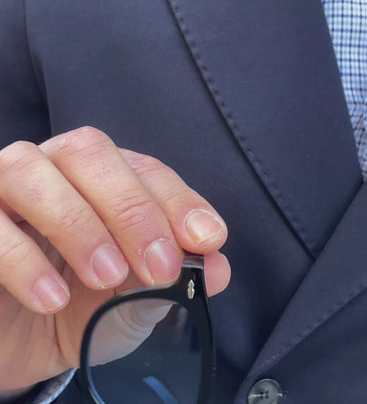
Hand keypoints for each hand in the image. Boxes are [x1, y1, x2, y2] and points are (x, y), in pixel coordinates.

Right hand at [0, 127, 229, 390]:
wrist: (19, 344)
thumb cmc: (80, 310)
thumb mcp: (130, 302)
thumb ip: (170, 283)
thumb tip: (216, 267)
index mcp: (99, 178)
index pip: (142, 168)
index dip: (176, 199)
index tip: (207, 239)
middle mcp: (51, 167)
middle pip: (87, 151)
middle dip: (130, 206)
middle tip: (159, 266)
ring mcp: (3, 188)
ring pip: (29, 169)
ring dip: (77, 222)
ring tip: (106, 276)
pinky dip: (23, 258)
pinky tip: (52, 298)